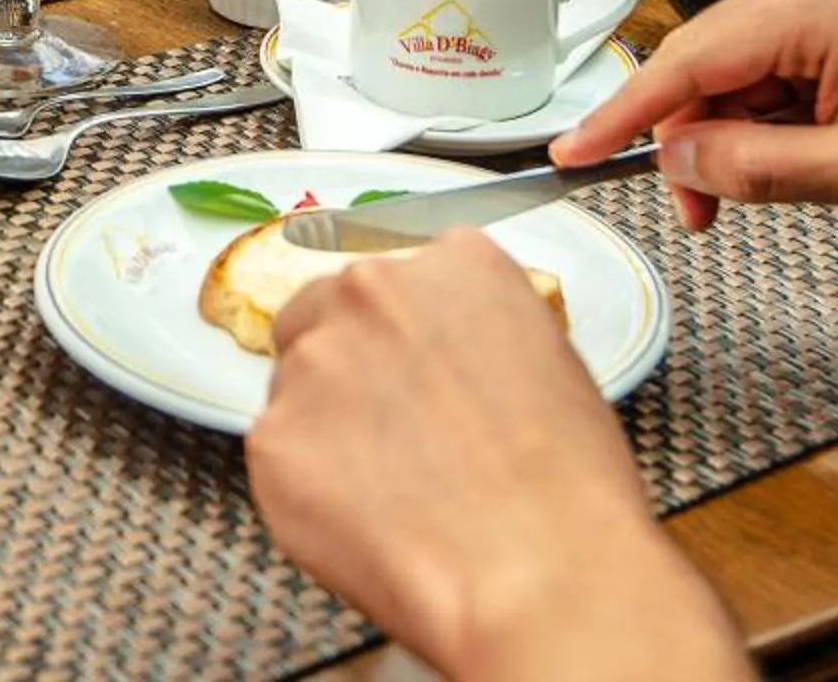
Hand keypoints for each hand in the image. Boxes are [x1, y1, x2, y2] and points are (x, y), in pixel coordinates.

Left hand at [247, 232, 748, 681]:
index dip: (402, 335)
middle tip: (394, 440)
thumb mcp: (553, 366)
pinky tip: (368, 522)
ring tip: (393, 494)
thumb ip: (479, 333)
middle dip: (348, 369)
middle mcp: (372, 290)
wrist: (537, 573)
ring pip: (295, 386)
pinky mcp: (271, 436)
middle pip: (326, 313)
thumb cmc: (566, 488)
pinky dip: (309, 489)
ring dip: (327, 428)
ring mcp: (314, 360)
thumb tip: (446, 359)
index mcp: (454, 263)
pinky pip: (279, 456)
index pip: (397, 277)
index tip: (415, 374)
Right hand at [556, 0, 837, 261]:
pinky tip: (787, 159)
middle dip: (691, 143)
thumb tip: (678, 163)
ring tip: (754, 197)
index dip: (621, 113)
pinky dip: (763, 118)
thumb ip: (757, 168)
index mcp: (812, 8)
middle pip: (703, 65)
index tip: (571, 151)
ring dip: (730, 136)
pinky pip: (769, 66)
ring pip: (733, 70)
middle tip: (701, 218)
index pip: (686, 62)